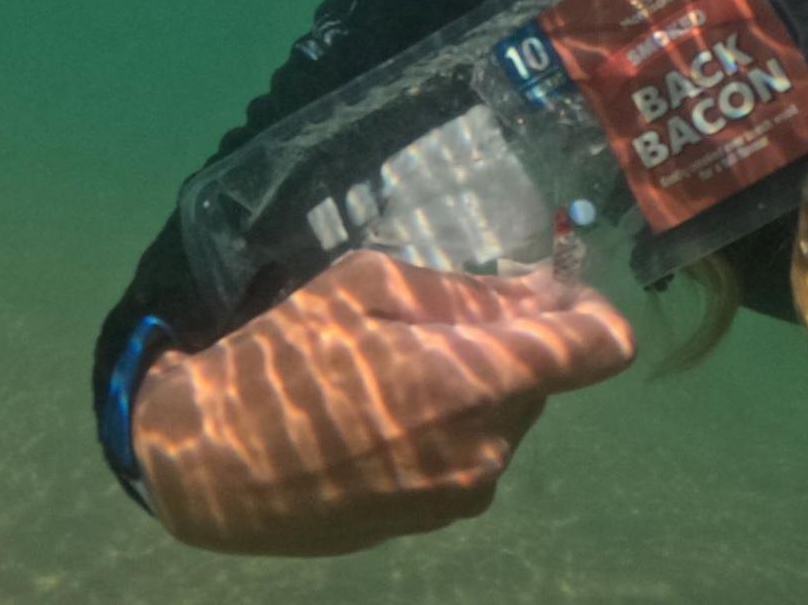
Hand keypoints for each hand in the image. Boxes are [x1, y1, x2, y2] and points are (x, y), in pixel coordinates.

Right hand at [129, 250, 634, 555]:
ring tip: (386, 372)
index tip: (552, 295)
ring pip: (502, 417)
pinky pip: (467, 455)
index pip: (600, 346)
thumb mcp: (364, 286)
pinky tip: (376, 417)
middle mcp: (489, 447)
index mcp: (480, 381)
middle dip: (503, 345)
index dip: (588, 311)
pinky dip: (442, 428)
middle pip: (541, 378)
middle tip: (426, 323)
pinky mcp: (434, 521)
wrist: (207, 472)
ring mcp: (463, 493)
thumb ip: (467, 292)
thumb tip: (539, 296)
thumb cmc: (281, 364)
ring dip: (469, 388)